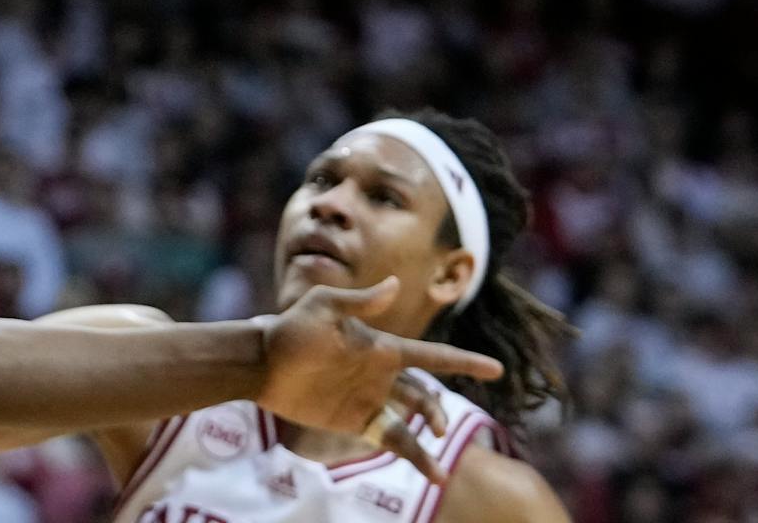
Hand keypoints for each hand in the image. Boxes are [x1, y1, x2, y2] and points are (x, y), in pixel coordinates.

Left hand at [256, 280, 502, 476]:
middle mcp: (382, 374)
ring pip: (413, 421)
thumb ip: (359, 301)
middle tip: (440, 429)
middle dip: (439, 412)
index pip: (432, 356)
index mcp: (383, 347)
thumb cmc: (291, 331)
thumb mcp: (322, 307)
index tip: (495, 368)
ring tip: (437, 472)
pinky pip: (390, 438)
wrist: (262, 365)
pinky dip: (411, 454)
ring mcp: (370, 398)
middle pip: (426, 395)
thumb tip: (396, 284)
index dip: (465, 362)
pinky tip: (430, 471)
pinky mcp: (355, 421)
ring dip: (429, 440)